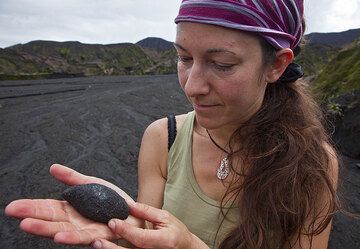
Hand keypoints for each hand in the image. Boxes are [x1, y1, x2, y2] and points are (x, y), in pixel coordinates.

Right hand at [5, 164, 142, 244]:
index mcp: (70, 209)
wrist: (133, 212)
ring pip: (62, 230)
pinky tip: (59, 236)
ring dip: (45, 228)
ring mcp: (86, 229)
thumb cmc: (111, 201)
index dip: (30, 206)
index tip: (13, 206)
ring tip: (28, 225)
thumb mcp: (90, 184)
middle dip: (32, 215)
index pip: (47, 207)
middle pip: (50, 219)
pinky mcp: (100, 234)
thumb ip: (72, 178)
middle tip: (13, 211)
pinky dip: (71, 237)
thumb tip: (53, 168)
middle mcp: (75, 221)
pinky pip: (84, 237)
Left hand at [90, 202, 209, 248]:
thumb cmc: (176, 232)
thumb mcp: (166, 218)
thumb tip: (129, 204)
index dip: (125, 230)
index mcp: (164, 240)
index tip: (112, 222)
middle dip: (112, 247)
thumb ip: (147, 212)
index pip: (141, 237)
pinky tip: (107, 247)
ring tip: (97, 244)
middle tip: (96, 240)